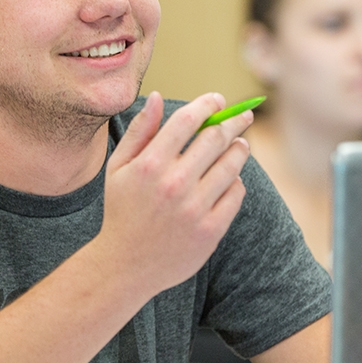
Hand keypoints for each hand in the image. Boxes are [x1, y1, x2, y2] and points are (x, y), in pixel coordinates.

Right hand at [96, 91, 252, 297]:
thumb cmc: (122, 210)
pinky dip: (236, 180)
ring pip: (232, 163)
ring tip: (240, 144)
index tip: (218, 100)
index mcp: (150, 164)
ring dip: (240, 148)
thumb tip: (159, 97)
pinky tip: (230, 177)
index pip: (188, 120)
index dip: (208, 104)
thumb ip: (140, 131)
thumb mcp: (119, 168)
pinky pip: (236, 192)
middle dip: (233, 121)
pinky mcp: (211, 230)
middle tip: (243, 116)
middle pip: (216, 138)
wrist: (125, 265)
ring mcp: (195, 208)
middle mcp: (174, 184)